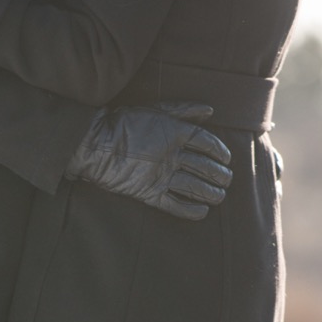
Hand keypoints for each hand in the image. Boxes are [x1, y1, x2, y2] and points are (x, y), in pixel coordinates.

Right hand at [66, 102, 233, 220]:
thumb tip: (210, 111)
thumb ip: (183, 110)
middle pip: (206, 167)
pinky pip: (175, 205)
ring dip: (211, 193)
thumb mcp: (155, 109)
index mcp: (176, 133)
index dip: (220, 152)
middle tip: (226, 180)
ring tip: (219, 196)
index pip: (208, 143)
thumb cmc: (123, 123)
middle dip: (220, 175)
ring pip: (195, 187)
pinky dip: (190, 211)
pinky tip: (201, 212)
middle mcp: (173, 155)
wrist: (94, 145)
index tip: (226, 158)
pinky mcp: (148, 193)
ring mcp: (161, 176)